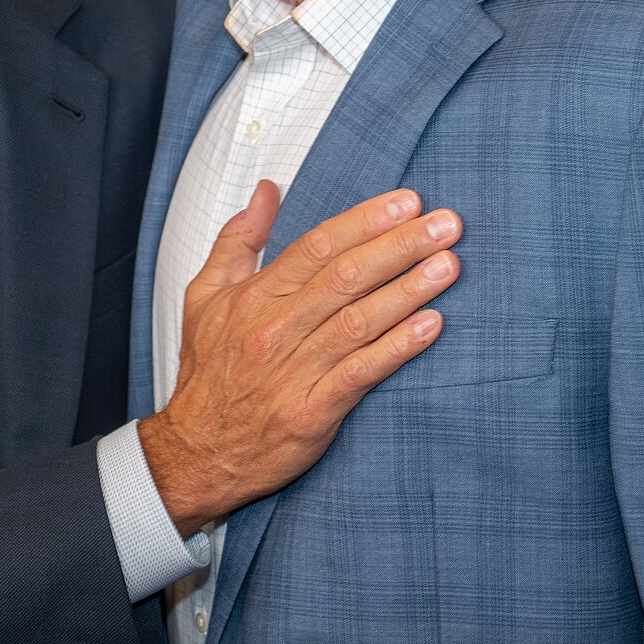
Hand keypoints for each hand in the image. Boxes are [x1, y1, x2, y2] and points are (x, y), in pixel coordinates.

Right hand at [139, 182, 460, 533]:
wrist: (194, 454)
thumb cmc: (207, 374)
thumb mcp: (204, 296)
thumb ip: (238, 239)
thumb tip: (267, 189)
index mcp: (253, 297)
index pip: (317, 246)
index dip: (365, 221)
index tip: (406, 202)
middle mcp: (274, 330)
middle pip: (346, 277)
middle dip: (400, 246)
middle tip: (446, 225)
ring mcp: (293, 372)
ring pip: (359, 321)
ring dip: (408, 290)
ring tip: (448, 266)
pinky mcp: (310, 414)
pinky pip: (360, 374)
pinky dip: (397, 348)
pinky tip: (430, 327)